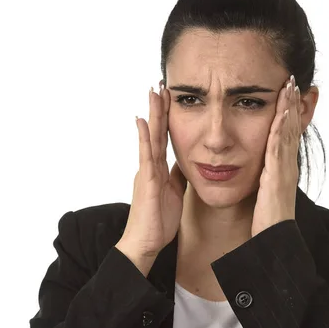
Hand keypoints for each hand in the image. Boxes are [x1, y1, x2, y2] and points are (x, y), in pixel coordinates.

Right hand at [116, 84, 187, 274]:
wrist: (145, 242)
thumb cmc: (158, 220)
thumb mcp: (174, 193)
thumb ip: (177, 176)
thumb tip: (186, 162)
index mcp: (158, 169)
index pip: (163, 137)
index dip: (167, 118)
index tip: (170, 98)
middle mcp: (150, 166)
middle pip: (156, 131)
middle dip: (159, 108)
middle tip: (160, 84)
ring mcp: (147, 172)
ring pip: (150, 137)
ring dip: (153, 114)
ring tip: (153, 92)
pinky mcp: (147, 181)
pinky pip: (146, 155)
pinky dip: (144, 137)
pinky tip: (142, 121)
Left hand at [251, 75, 301, 237]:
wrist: (273, 241)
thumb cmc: (267, 221)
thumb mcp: (265, 194)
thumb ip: (263, 179)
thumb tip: (259, 171)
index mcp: (281, 168)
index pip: (284, 134)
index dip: (287, 113)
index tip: (286, 92)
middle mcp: (286, 165)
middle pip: (290, 128)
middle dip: (292, 104)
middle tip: (293, 80)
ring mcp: (284, 170)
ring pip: (287, 133)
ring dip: (289, 109)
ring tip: (290, 86)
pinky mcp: (277, 177)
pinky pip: (278, 148)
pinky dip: (281, 129)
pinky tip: (281, 113)